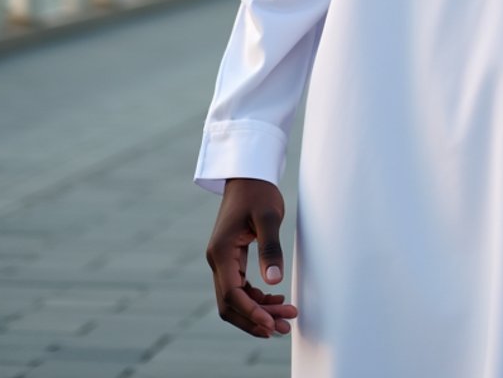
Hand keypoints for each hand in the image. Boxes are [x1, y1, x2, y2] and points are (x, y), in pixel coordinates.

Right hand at [206, 178, 298, 337]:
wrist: (248, 175)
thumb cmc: (258, 191)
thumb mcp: (269, 216)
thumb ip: (270, 248)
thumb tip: (275, 282)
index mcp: (221, 252)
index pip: (232, 294)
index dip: (252, 312)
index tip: (273, 324)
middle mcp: (216, 260)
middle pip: (230, 304)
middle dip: (256, 319)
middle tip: (284, 327)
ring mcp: (221, 261)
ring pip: (234, 299)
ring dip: (258, 311)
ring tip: (285, 318)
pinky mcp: (230, 259)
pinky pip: (239, 288)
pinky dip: (256, 298)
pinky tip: (276, 300)